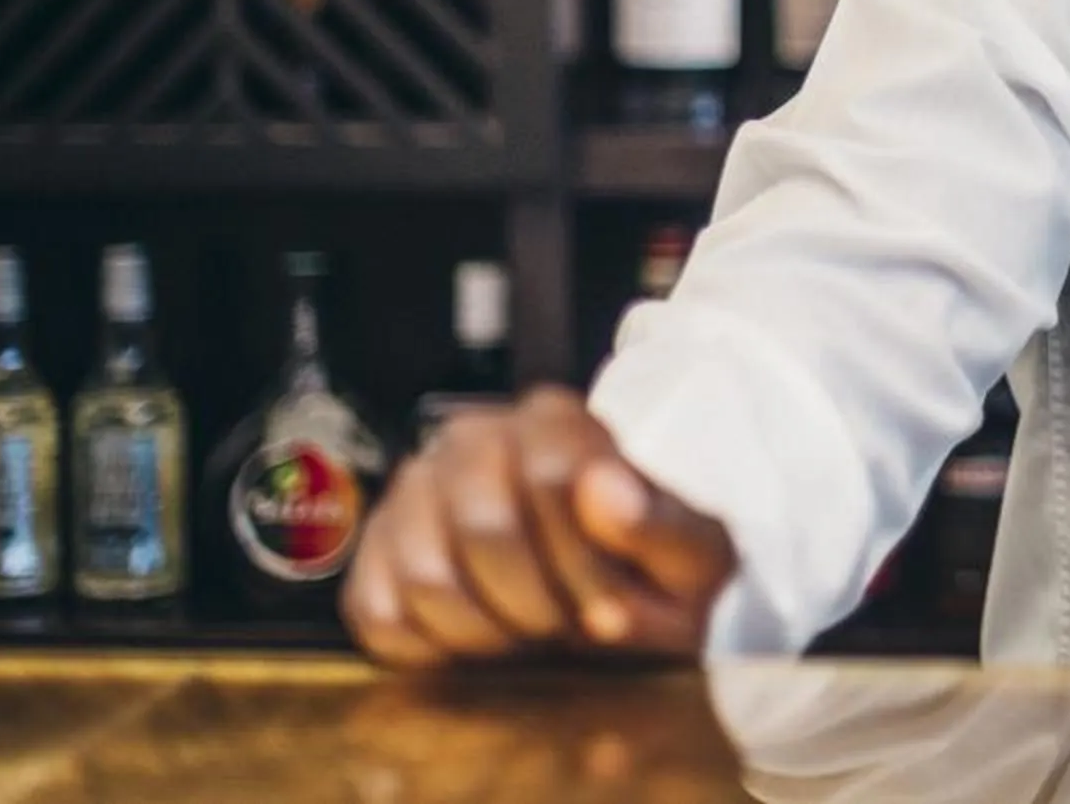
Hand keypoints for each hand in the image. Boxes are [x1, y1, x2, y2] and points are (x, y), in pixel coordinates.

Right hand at [343, 385, 736, 667]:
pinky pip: (381, 615)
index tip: (612, 613)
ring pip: (427, 576)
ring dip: (487, 631)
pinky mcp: (376, 551)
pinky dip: (433, 648)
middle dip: (535, 603)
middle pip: (484, 528)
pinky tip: (480, 636)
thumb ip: (660, 524)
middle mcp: (474, 437)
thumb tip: (601, 489)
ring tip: (527, 630)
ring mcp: (415, 491)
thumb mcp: (694, 560)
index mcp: (555, 420)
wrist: (614, 594)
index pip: (552, 478)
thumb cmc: (655, 573)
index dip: (584, 566)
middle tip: (567, 625)